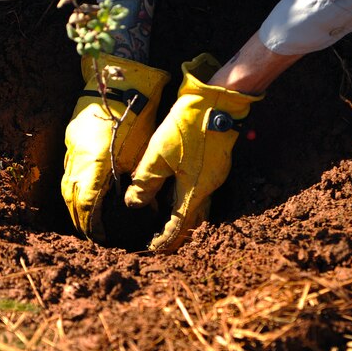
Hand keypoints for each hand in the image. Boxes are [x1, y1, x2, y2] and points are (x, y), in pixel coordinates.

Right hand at [61, 54, 169, 241]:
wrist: (122, 81)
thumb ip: (131, 180)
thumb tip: (134, 202)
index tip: (99, 235)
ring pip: (67, 183)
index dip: (91, 223)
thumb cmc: (137, 116)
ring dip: (74, 204)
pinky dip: (74, 186)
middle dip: (80, 219)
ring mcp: (72, 146)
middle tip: (91, 234)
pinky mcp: (72, 138)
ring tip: (84, 220)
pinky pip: (69, 169)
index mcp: (95, 162)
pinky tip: (82, 193)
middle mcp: (77, 157)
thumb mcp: (138, 152)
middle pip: (72, 196)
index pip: (86, 203)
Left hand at [125, 53, 262, 252]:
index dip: (164, 240)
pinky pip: (202, 191)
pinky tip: (176, 191)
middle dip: (177, 234)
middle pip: (193, 221)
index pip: (179, 227)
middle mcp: (208, 188)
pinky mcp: (216, 164)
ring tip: (165, 220)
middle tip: (160, 239)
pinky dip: (188, 198)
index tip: (152, 248)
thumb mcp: (159, 155)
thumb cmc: (188, 127)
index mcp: (195, 191)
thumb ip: (146, 182)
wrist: (218, 102)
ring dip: (184, 217)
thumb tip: (134, 204)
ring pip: (199, 206)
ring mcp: (215, 176)